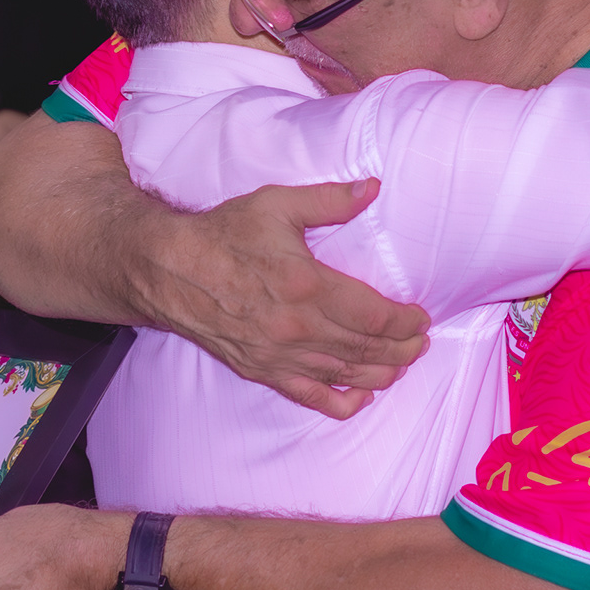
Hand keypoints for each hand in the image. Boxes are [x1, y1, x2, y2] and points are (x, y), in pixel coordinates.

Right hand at [144, 179, 430, 419]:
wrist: (168, 268)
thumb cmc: (224, 233)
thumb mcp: (276, 204)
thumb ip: (329, 200)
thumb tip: (373, 188)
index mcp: (306, 285)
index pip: (374, 315)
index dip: (405, 321)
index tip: (421, 316)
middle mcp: (296, 327)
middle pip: (366, 349)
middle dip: (402, 349)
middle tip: (420, 343)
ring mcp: (279, 354)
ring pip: (345, 374)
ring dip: (381, 373)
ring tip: (402, 365)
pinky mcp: (261, 370)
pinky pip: (309, 395)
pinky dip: (340, 401)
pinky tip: (361, 397)